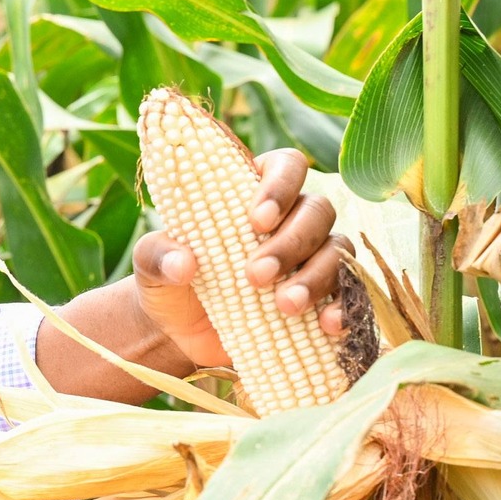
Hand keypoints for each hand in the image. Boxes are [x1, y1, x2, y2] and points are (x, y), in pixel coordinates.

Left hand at [128, 147, 347, 371]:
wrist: (178, 333)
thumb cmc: (167, 281)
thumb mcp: (149, 265)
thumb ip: (159, 255)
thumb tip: (183, 264)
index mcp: (251, 192)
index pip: (286, 166)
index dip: (280, 186)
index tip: (256, 219)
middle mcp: (290, 219)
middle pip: (317, 211)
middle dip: (291, 242)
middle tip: (256, 276)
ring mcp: (311, 257)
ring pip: (337, 250)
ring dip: (316, 277)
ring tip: (285, 306)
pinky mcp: (323, 295)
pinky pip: (351, 292)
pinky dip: (345, 307)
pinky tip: (328, 325)